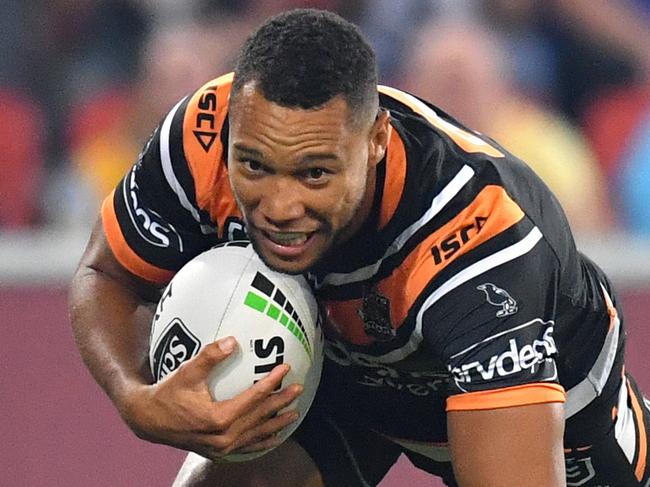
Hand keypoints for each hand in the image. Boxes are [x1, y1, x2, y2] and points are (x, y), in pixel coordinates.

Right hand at [119, 336, 303, 459]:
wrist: (147, 420)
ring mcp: (221, 448)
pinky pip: (246, 447)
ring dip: (276, 424)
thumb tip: (232, 340)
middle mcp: (223, 437)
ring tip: (294, 413)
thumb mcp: (187, 373)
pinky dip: (261, 441)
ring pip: (256, 435)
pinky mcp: (217, 451)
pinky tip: (273, 437)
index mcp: (218, 418)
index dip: (271, 382)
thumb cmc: (167, 394)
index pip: (254, 398)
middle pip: (260, 417)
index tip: (285, 369)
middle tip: (298, 388)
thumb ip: (210, 356)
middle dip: (281, 403)